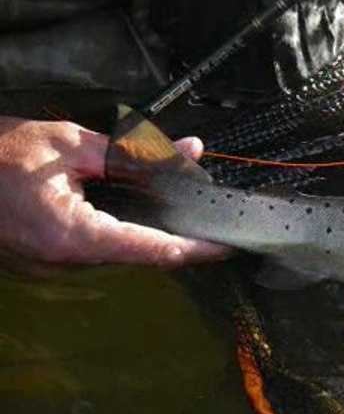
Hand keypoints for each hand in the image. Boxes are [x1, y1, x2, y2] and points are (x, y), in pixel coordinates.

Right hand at [0, 116, 228, 274]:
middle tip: (209, 212)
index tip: (231, 243)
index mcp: (73, 237)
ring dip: (150, 232)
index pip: (156, 251)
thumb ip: (135, 154)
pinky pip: (94, 252)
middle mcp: (65, 264)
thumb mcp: (70, 145)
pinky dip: (120, 233)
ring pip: (119, 255)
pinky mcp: (43, 264)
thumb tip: (190, 153)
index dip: (199, 249)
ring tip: (179, 206)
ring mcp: (51, 269)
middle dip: (178, 233)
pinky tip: (135, 210)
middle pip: (142, 255)